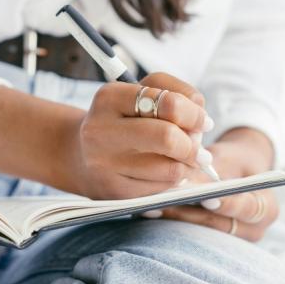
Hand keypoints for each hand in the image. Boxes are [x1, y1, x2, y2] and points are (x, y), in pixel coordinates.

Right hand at [65, 72, 214, 199]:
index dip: (195, 114)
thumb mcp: (142, 92)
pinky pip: (162, 190)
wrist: (80, 154)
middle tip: (198, 146)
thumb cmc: (123, 119)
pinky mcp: (114, 191)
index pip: (169, 103)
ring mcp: (104, 164)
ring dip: (186, 165)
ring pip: (171, 169)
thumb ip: (177, 94)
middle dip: (193, 144)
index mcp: (109, 98)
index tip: (203, 122)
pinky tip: (162, 172)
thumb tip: (204, 124)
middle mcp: (100, 130)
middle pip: (168, 138)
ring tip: (179, 158)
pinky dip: (172, 181)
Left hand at [154, 128, 278, 241]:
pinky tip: (152, 212)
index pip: (248, 209)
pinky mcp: (213, 243)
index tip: (206, 198)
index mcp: (266, 208)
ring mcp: (233, 240)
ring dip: (177, 220)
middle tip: (167, 202)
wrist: (237, 170)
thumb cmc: (233, 160)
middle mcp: (254, 230)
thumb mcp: (226, 158)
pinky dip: (173, 223)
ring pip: (203, 234)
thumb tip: (187, 183)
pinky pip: (192, 235)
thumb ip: (212, 171)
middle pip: (220, 226)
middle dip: (191, 214)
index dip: (227, 204)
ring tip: (153, 207)